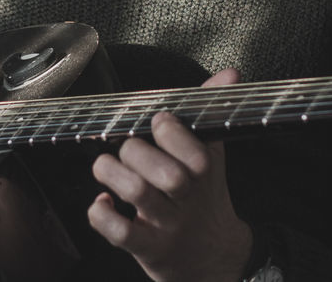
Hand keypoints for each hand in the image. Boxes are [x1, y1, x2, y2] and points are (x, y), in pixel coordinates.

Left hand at [88, 68, 253, 281]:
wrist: (211, 257)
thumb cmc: (202, 195)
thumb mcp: (212, 154)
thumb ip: (211, 110)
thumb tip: (230, 73)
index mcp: (204, 171)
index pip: (195, 153)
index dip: (172, 133)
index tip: (158, 120)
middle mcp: (187, 199)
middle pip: (165, 174)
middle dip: (137, 152)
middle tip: (128, 146)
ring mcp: (167, 224)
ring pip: (139, 195)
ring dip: (112, 173)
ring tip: (106, 166)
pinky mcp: (148, 247)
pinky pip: (121, 234)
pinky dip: (102, 215)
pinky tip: (101, 202)